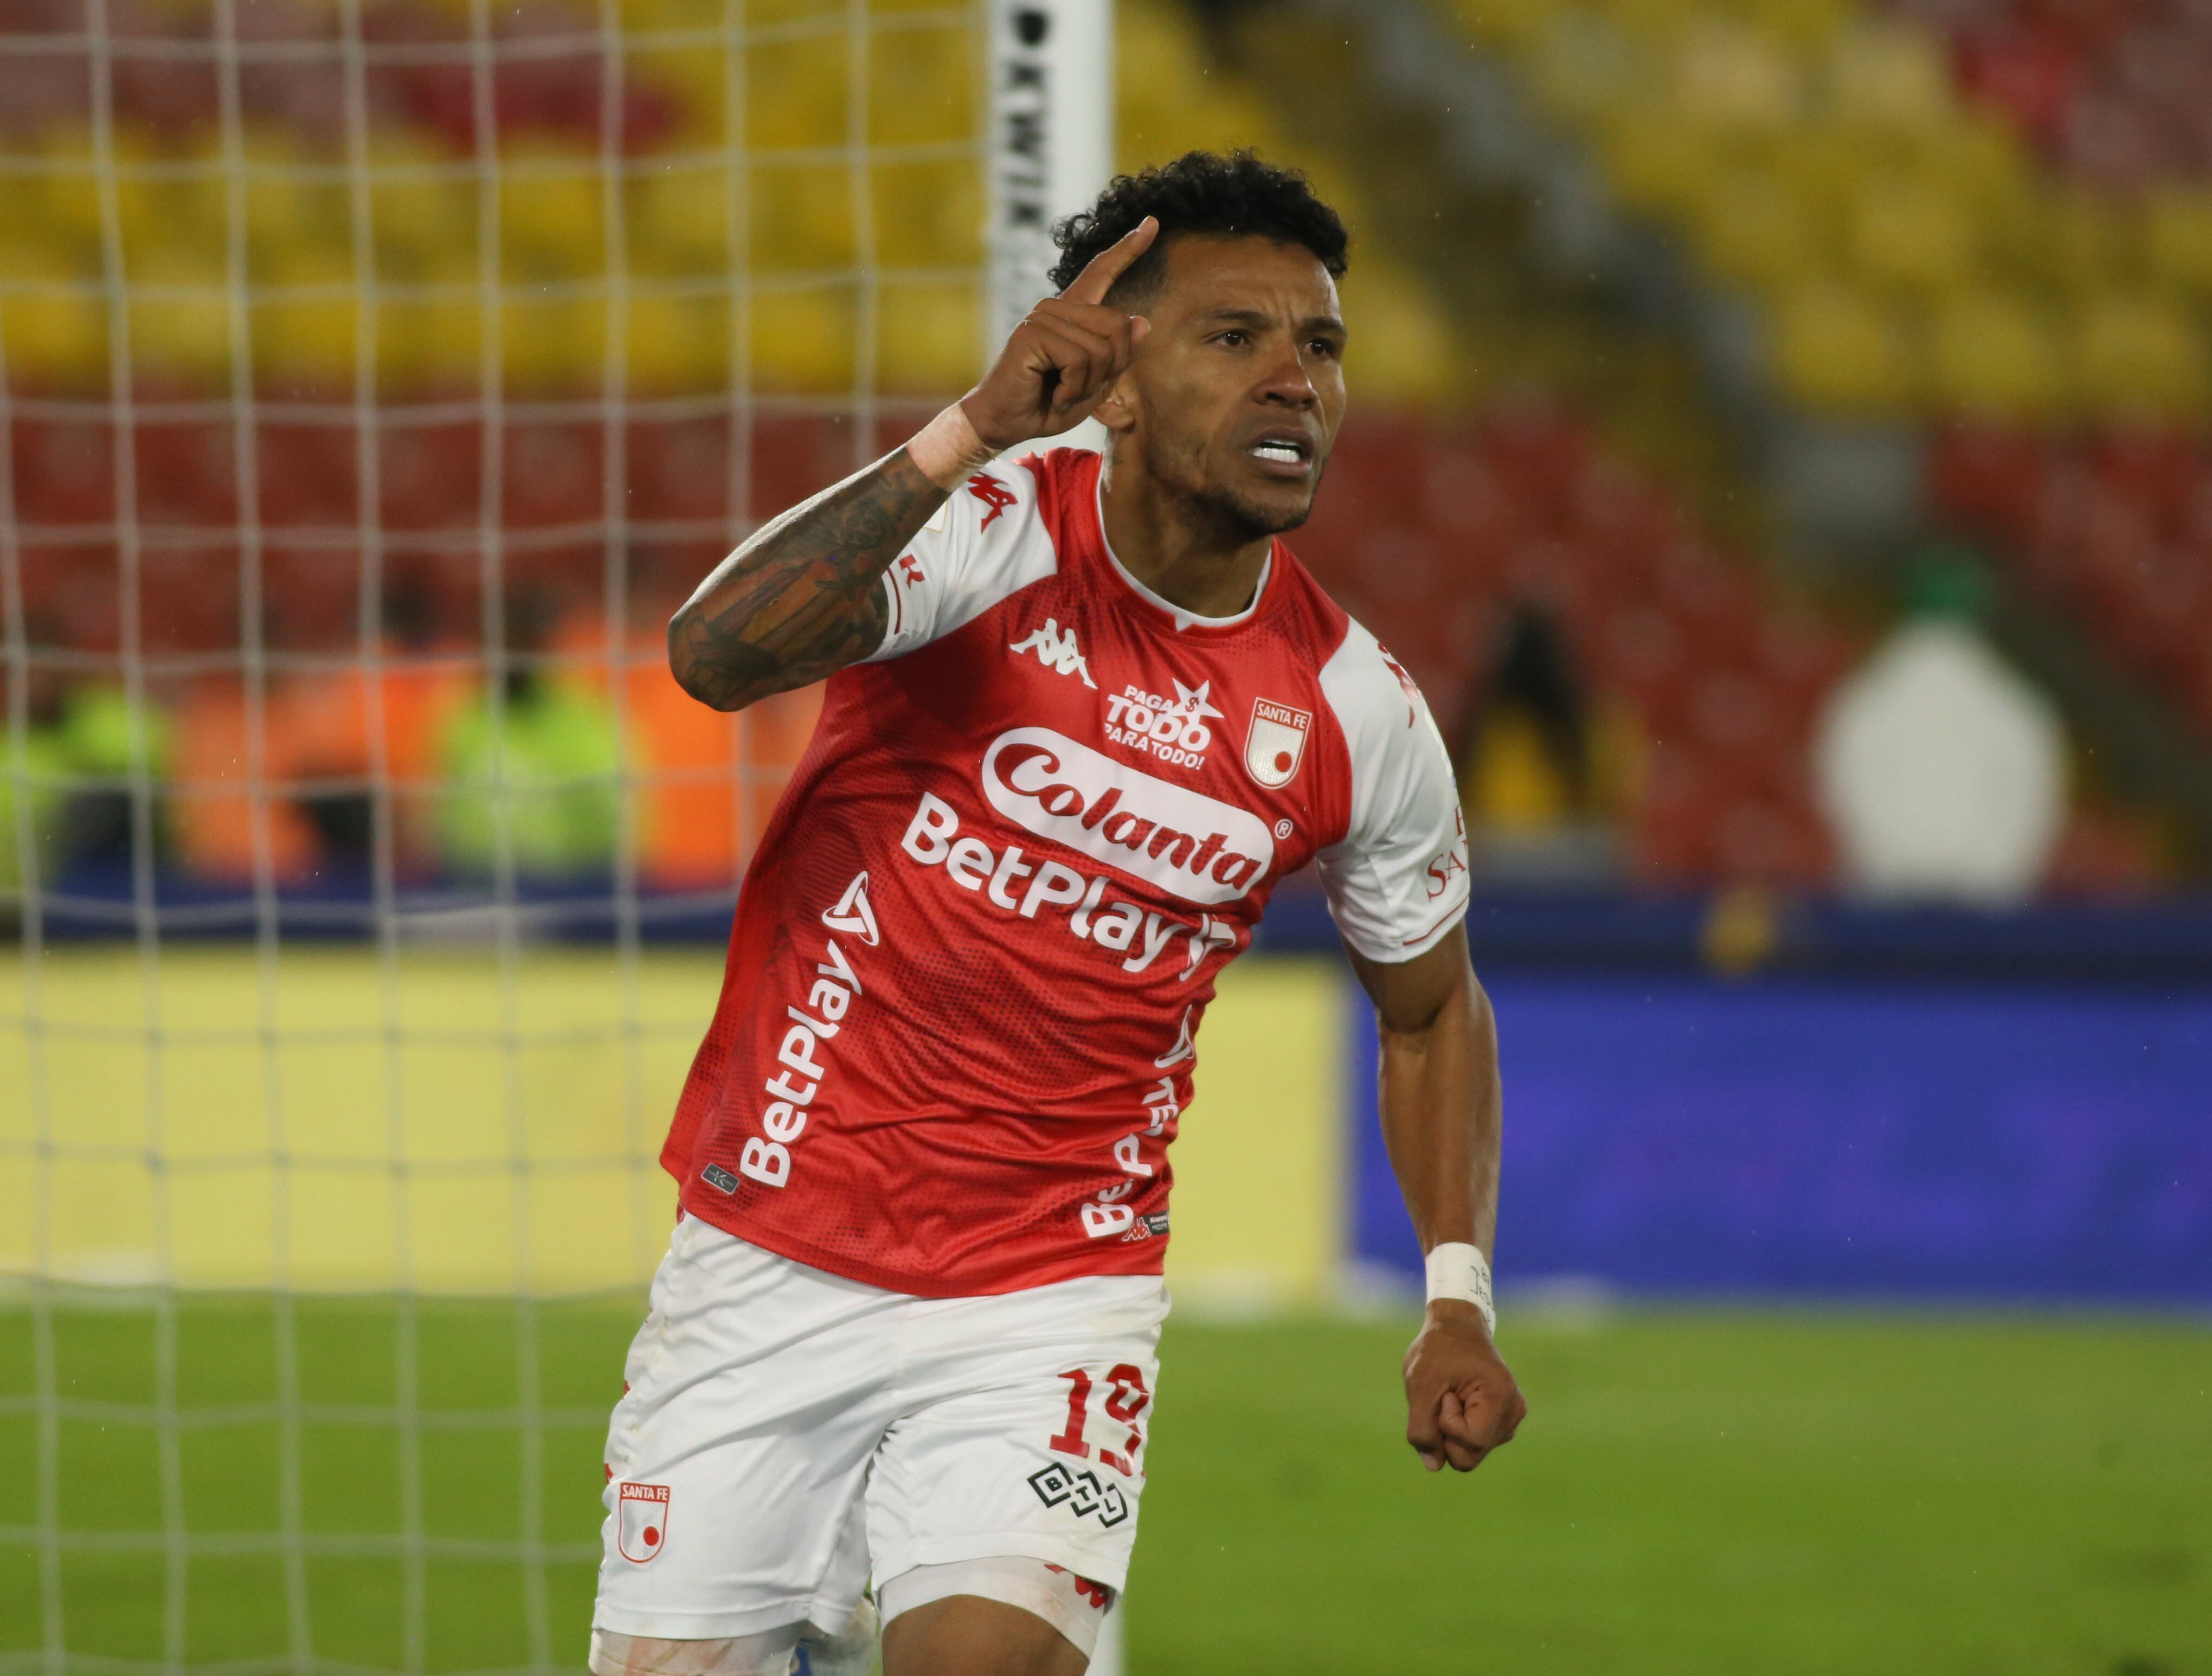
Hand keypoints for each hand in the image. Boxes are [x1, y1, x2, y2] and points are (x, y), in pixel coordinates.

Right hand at [960, 217, 1157, 449]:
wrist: (1004, 423)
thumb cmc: (1047, 404)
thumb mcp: (1094, 383)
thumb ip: (1118, 355)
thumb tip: (1142, 321)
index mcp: (1073, 313)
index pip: (1103, 272)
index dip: (1129, 249)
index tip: (1152, 222)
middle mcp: (1056, 307)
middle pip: (1119, 326)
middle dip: (1110, 369)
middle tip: (1078, 389)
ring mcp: (1042, 316)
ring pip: (1101, 348)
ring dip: (1088, 385)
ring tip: (1062, 393)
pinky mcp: (1031, 333)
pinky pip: (1079, 360)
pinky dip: (1073, 389)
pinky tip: (1053, 394)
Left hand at [1404, 1300, 1525, 1472]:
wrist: (1457, 1326)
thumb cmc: (1438, 1350)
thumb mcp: (1421, 1385)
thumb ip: (1422, 1429)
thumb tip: (1433, 1466)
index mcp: (1500, 1397)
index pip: (1471, 1443)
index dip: (1447, 1426)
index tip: (1445, 1395)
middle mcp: (1513, 1411)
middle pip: (1472, 1455)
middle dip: (1447, 1435)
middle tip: (1444, 1398)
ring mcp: (1511, 1417)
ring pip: (1472, 1451)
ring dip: (1452, 1431)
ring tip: (1452, 1395)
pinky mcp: (1504, 1420)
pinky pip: (1475, 1442)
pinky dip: (1459, 1428)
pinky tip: (1459, 1401)